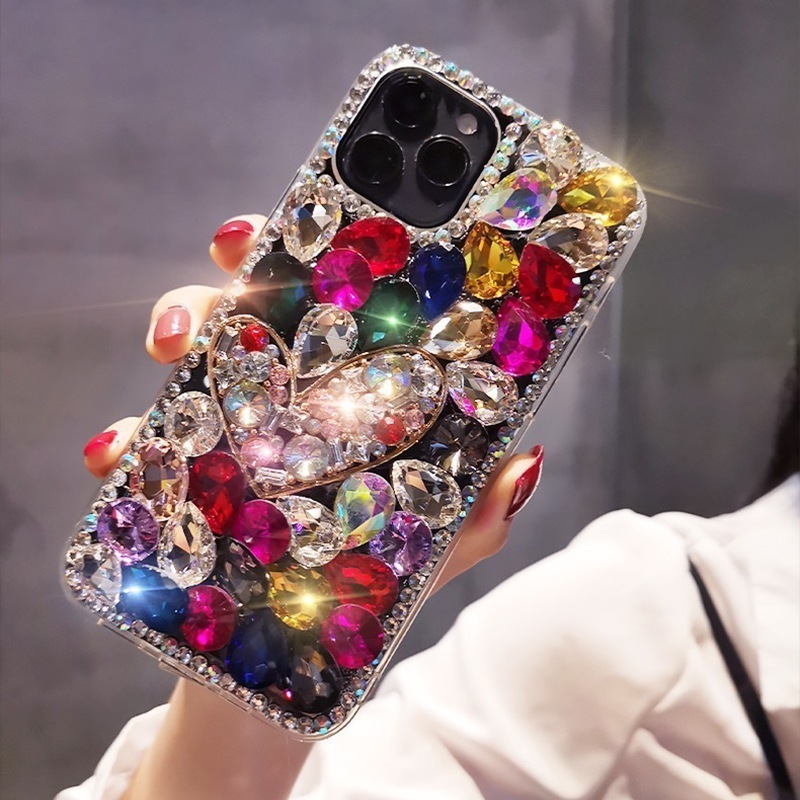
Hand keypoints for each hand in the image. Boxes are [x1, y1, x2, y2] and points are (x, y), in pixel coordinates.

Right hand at [83, 212, 544, 586]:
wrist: (286, 663)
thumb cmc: (367, 591)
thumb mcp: (432, 547)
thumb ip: (476, 510)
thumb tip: (524, 461)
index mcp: (352, 397)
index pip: (347, 307)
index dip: (336, 253)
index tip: (329, 212)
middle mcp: (286, 398)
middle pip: (263, 304)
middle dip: (247, 264)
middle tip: (238, 253)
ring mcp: (226, 430)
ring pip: (197, 349)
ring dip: (180, 323)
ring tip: (174, 345)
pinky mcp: (172, 476)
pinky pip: (138, 440)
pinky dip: (122, 436)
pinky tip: (114, 447)